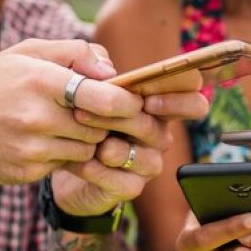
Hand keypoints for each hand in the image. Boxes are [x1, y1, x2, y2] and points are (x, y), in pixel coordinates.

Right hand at [0, 39, 143, 183]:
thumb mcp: (28, 53)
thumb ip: (75, 53)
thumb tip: (114, 71)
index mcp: (43, 82)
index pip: (106, 99)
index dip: (127, 103)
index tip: (130, 102)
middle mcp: (39, 118)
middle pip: (102, 129)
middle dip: (106, 124)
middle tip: (96, 116)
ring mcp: (32, 149)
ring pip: (86, 151)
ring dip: (84, 141)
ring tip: (64, 127)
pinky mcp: (25, 172)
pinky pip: (63, 166)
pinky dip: (61, 156)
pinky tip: (42, 142)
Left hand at [52, 82, 207, 215]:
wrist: (57, 158)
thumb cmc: (74, 113)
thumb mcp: (78, 81)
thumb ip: (92, 63)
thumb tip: (107, 71)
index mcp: (156, 106)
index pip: (193, 100)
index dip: (180, 100)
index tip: (147, 100)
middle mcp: (158, 135)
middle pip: (157, 128)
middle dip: (121, 119)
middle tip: (85, 112)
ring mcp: (147, 163)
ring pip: (145, 157)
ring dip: (111, 147)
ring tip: (85, 140)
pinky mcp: (131, 187)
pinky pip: (124, 181)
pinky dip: (99, 172)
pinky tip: (81, 164)